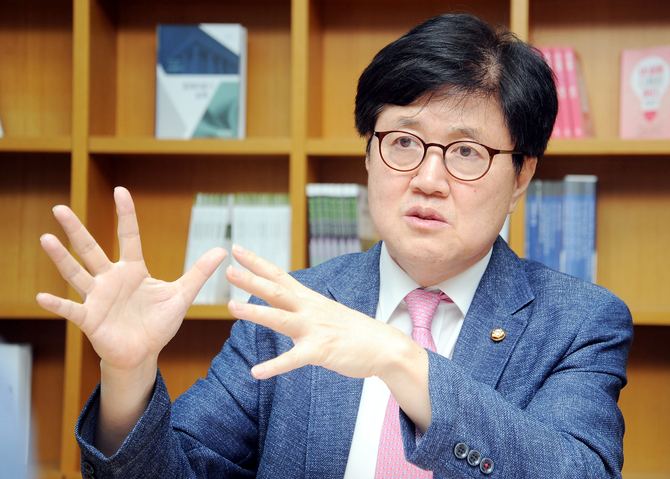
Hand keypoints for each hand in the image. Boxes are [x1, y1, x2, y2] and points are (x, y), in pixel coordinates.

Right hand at [36, 187, 226, 372]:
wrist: (143, 353)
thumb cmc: (158, 323)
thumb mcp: (181, 296)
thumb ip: (199, 273)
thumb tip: (222, 250)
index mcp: (134, 270)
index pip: (129, 237)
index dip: (126, 215)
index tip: (121, 190)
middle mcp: (111, 279)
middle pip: (91, 250)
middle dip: (76, 230)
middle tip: (59, 209)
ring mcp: (98, 298)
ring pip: (76, 274)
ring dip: (61, 258)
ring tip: (46, 238)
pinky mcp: (90, 319)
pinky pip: (71, 309)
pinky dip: (57, 304)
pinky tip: (42, 296)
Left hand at [225, 244, 420, 381]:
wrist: (383, 345)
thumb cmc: (352, 329)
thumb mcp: (325, 309)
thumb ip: (302, 303)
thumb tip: (283, 297)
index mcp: (309, 299)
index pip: (279, 275)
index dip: (257, 262)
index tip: (236, 249)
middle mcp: (309, 309)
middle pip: (276, 291)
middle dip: (251, 281)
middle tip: (228, 270)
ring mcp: (315, 329)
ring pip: (281, 319)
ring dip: (255, 313)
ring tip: (231, 307)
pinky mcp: (320, 351)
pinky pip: (293, 360)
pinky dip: (274, 366)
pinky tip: (256, 372)